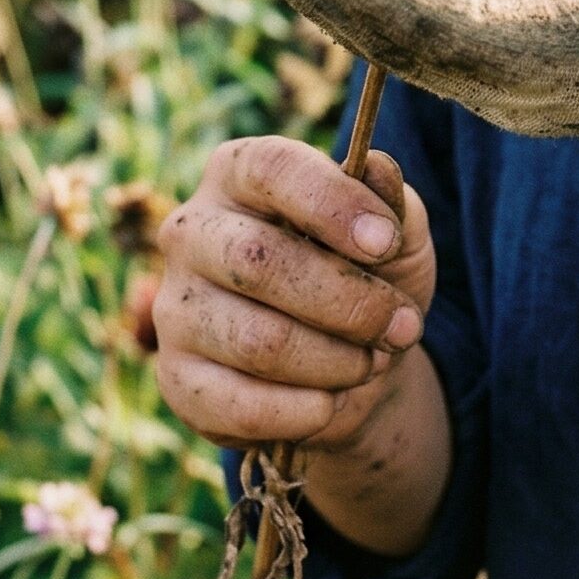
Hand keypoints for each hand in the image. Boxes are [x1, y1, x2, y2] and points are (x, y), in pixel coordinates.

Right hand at [152, 134, 435, 453]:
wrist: (350, 360)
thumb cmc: (367, 274)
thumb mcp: (397, 232)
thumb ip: (391, 200)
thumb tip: (378, 168)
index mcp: (238, 171)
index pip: (271, 169)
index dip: (332, 203)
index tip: (387, 242)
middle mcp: (192, 231)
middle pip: (258, 261)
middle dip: (348, 301)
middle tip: (403, 325)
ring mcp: (175, 306)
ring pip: (257, 342)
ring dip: (336, 361)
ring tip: (372, 360)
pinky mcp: (176, 378)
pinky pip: (241, 405)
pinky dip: (305, 410)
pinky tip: (332, 400)